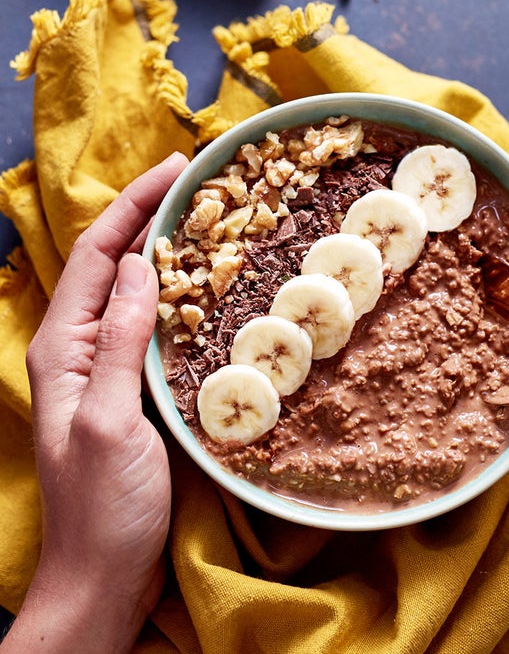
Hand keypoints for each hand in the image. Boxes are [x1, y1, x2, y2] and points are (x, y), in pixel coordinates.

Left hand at [2, 152, 188, 652]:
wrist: (104, 574)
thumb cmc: (103, 507)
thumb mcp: (110, 420)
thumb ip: (119, 343)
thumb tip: (140, 270)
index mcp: (64, 347)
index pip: (97, 257)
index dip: (134, 208)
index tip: (176, 169)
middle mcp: (81, 349)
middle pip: (114, 266)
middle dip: (151, 218)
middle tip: (200, 185)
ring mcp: (108, 369)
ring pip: (137, 294)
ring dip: (169, 254)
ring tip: (209, 224)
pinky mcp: (133, 388)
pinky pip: (155, 329)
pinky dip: (181, 300)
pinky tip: (208, 291)